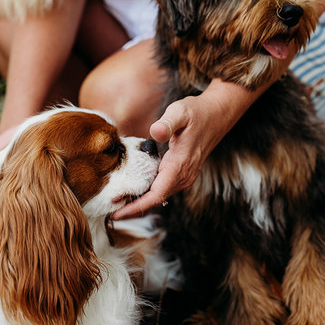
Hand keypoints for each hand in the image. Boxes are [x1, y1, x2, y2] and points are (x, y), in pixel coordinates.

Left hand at [111, 89, 235, 219]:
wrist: (217, 114)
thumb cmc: (196, 112)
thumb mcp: (180, 112)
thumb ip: (167, 123)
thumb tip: (154, 132)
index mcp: (179, 164)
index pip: (156, 194)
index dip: (136, 206)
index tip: (116, 212)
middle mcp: (184, 175)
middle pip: (155, 200)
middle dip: (133, 207)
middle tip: (107, 209)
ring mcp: (185, 176)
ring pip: (160, 195)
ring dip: (140, 201)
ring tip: (117, 203)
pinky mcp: (184, 173)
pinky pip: (164, 188)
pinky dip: (148, 193)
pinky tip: (134, 190)